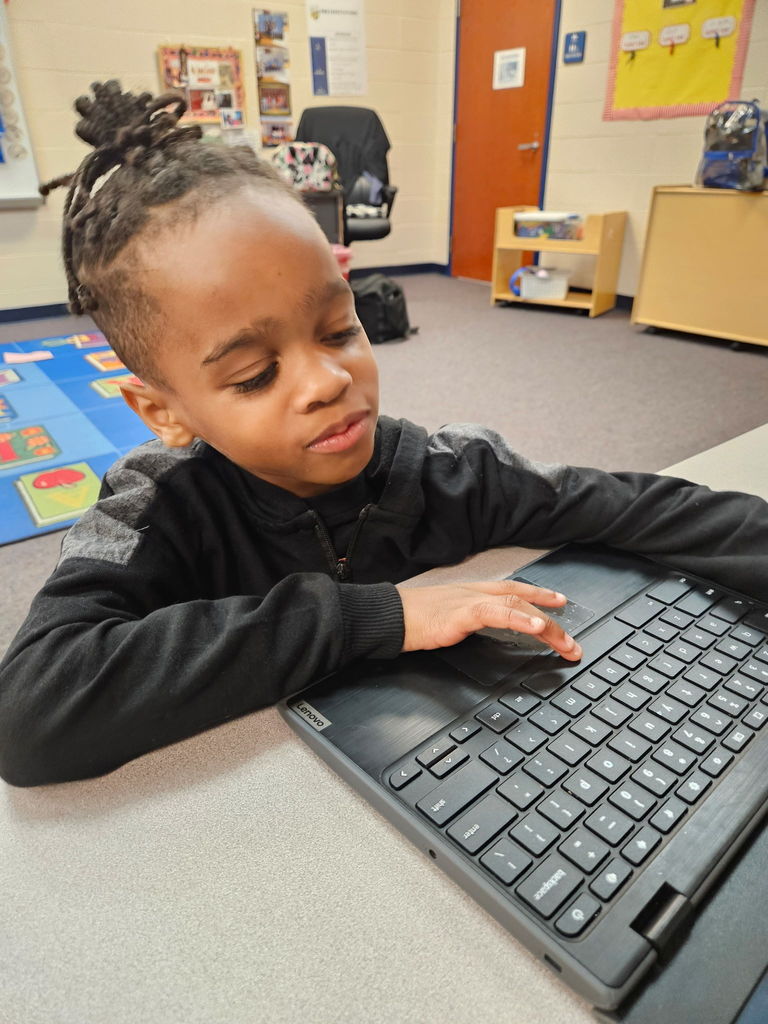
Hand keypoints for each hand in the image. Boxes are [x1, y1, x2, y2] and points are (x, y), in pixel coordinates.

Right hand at [396, 579, 581, 659]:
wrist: (388, 616)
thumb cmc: (412, 619)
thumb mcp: (448, 620)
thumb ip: (469, 622)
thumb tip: (484, 632)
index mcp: (473, 593)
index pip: (513, 590)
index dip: (538, 595)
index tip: (560, 603)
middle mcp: (476, 593)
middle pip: (522, 601)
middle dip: (552, 622)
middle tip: (572, 643)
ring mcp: (470, 601)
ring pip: (517, 606)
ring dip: (545, 625)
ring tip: (564, 641)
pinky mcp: (462, 613)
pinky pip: (497, 613)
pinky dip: (519, 619)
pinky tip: (536, 627)